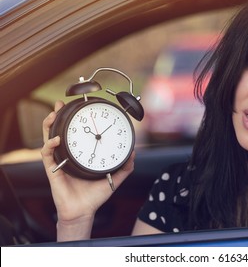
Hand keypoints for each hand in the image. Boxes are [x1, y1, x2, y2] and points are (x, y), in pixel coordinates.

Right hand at [41, 101, 134, 238]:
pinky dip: (50, 145)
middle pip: (59, 131)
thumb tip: (134, 153)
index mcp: (80, 155)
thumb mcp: (114, 179)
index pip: (76, 134)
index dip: (75, 121)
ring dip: (49, 125)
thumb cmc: (95, 196)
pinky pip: (47, 154)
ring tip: (53, 114)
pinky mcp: (52, 170)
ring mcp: (59, 161)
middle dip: (57, 116)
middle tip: (60, 104)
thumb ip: (125, 167)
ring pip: (48, 138)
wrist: (83, 211)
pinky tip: (56, 139)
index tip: (80, 108)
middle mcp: (68, 155)